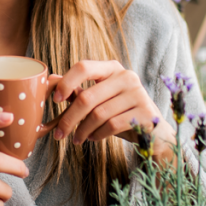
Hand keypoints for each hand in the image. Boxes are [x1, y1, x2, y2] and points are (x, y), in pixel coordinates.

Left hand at [51, 60, 174, 147]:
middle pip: (87, 97)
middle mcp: (127, 76)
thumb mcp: (100, 100)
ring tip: (77, 138)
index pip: (84, 67)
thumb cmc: (121, 113)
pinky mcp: (146, 113)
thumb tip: (51, 81)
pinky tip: (93, 138)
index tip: (55, 100)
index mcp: (112, 68)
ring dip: (82, 130)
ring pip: (98, 114)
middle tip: (59, 134)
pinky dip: (98, 135)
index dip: (66, 82)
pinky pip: (112, 125)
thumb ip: (79, 91)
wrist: (153, 132)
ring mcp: (138, 94)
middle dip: (69, 118)